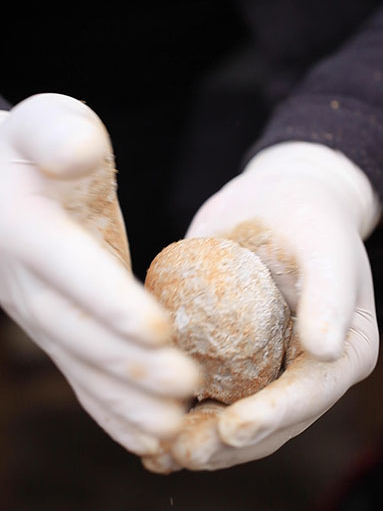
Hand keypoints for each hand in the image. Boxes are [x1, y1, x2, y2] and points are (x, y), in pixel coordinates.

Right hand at [0, 93, 198, 455]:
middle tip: (189, 386)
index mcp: (25, 227)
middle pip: (78, 330)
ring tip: (175, 428)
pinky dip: (111, 406)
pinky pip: (81, 372)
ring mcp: (38, 310)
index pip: (68, 268)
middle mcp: (24, 280)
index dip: (109, 300)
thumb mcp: (45, 124)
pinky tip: (147, 433)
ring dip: (126, 400)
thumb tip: (76, 150)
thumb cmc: (37, 147)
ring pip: (81, 364)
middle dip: (132, 363)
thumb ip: (58, 134)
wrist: (6, 182)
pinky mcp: (57, 325)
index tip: (160, 329)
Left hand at [142, 141, 380, 471]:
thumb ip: (330, 294)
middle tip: (184, 451)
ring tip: (159, 451)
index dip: (272, 418)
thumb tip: (325, 349)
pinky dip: (178, 410)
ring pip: (233, 416)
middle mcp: (302, 369)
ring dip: (198, 440)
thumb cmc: (309, 218)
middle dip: (226, 443)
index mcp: (340, 353)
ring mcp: (264, 365)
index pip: (309, 395)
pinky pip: (206, 390)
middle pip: (269, 422)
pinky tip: (146, 425)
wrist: (275, 200)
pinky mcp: (228, 354)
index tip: (232, 429)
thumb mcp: (326, 247)